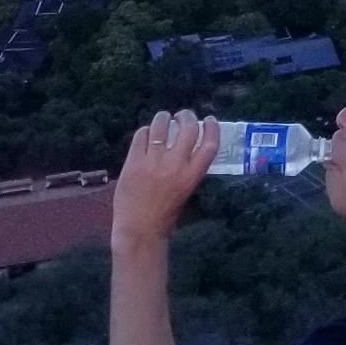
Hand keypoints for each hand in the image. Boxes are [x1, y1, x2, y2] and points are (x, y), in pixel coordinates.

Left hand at [114, 111, 219, 248]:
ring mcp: (153, 162)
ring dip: (164, 118)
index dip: (211, 127)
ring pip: (161, 126)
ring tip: (163, 119)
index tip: (208, 120)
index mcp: (192, 175)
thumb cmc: (166, 213)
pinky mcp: (133, 162)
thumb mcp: (187, 189)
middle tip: (182, 115)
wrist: (140, 229)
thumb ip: (188, 167)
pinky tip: (146, 134)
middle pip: (187, 128)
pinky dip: (145, 131)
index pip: (209, 143)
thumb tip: (186, 143)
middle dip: (186, 116)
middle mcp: (175, 165)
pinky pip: (141, 136)